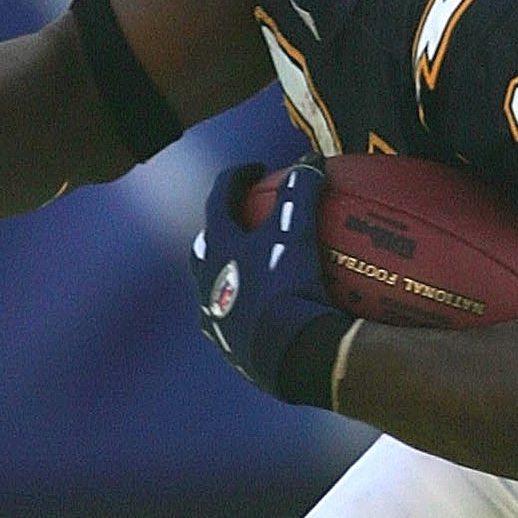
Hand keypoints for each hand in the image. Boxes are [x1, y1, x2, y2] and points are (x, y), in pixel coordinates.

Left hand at [193, 162, 350, 406]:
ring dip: (233, 273)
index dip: (236, 179)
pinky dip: (251, 311)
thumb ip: (301, 193)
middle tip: (246, 222)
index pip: (218, 200)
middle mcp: (206, 283)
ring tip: (258, 269)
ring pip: (216, 287)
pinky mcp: (231, 349)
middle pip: (207, 246)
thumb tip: (311, 162)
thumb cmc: (287, 289)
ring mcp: (216, 319)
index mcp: (216, 249)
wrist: (287, 355)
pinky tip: (273, 313)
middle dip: (224, 230)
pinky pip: (237, 323)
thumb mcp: (297, 234)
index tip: (256, 171)